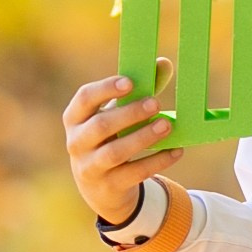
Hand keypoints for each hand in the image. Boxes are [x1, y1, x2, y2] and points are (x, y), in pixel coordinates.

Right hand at [64, 70, 174, 223]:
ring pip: (115, 153)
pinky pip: (133, 174)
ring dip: (142, 138)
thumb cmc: (110, 139)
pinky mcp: (108, 187)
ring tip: (166, 126)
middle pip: (100, 126)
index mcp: (75, 119)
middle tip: (155, 103)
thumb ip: (138, 91)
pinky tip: (176, 151)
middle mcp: (76, 143)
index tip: (130, 82)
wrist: (100, 188)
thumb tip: (164, 63)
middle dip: (128, 114)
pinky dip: (156, 161)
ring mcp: (90, 167)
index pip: (84, 99)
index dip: (105, 89)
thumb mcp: (116, 116)